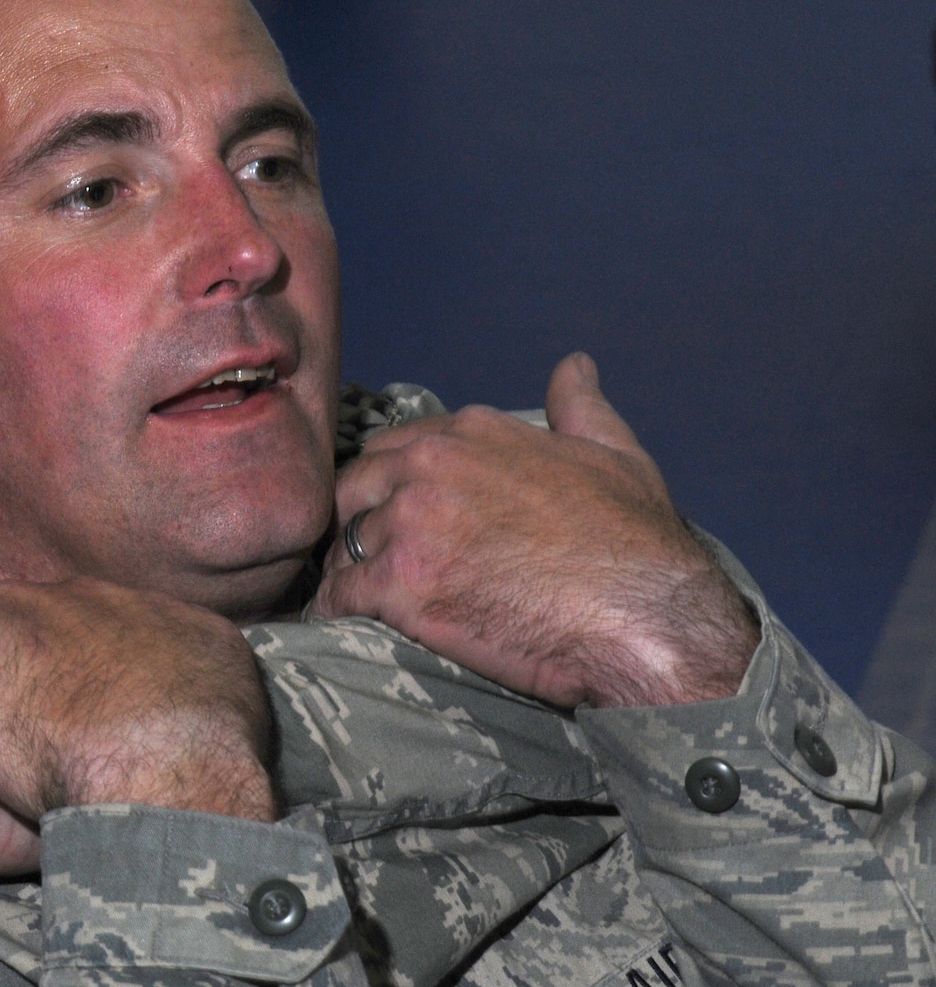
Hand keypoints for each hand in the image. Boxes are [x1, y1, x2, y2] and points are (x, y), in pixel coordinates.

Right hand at [0, 550, 275, 823]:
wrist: (161, 779)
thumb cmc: (45, 751)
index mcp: (13, 607)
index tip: (10, 727)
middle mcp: (82, 592)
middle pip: (63, 633)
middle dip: (61, 671)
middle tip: (66, 737)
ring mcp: (152, 611)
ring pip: (125, 640)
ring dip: (121, 676)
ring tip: (121, 738)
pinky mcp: (211, 636)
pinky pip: (189, 651)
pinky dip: (181, 681)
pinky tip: (174, 727)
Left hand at [314, 353, 758, 708]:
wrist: (647, 617)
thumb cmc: (636, 541)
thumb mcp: (615, 453)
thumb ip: (579, 407)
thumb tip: (574, 366)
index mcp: (472, 432)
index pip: (394, 447)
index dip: (389, 484)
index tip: (394, 514)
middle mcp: (431, 466)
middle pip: (354, 487)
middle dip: (356, 519)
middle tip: (367, 558)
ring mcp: (412, 524)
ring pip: (345, 541)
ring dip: (349, 568)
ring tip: (357, 595)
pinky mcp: (401, 585)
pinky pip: (341, 593)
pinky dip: (338, 608)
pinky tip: (346, 620)